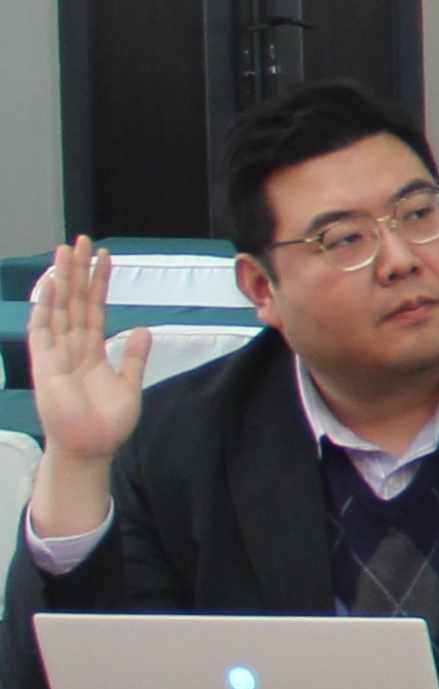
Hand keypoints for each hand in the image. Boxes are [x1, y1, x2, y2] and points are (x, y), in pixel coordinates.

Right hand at [22, 240, 154, 483]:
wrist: (91, 448)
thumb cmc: (107, 422)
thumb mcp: (129, 384)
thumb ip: (135, 357)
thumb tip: (144, 329)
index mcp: (92, 350)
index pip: (95, 307)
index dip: (99, 282)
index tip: (103, 256)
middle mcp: (72, 346)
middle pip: (75, 300)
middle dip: (78, 270)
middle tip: (81, 240)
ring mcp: (57, 353)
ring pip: (59, 308)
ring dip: (62, 280)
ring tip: (65, 252)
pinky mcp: (46, 364)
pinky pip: (43, 330)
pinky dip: (46, 307)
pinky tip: (50, 286)